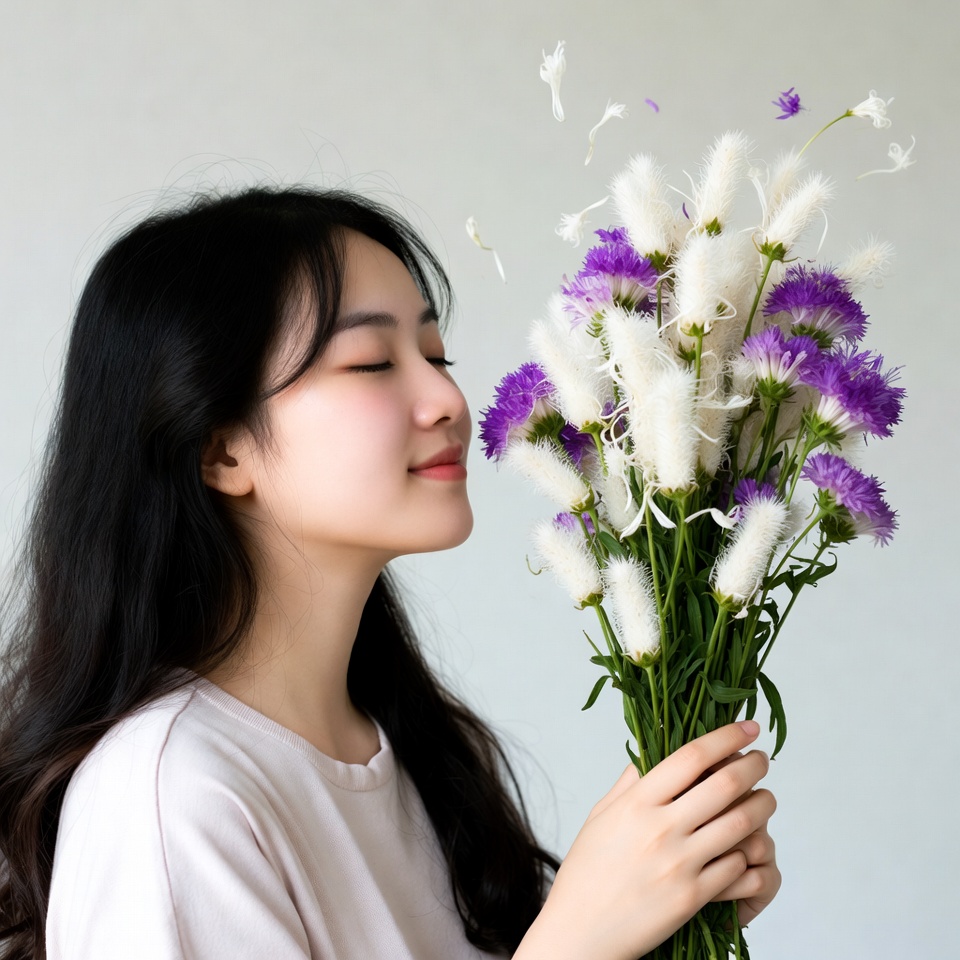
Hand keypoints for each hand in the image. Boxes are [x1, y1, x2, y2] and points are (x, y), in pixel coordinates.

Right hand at [514, 721, 776, 959]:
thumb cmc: (586, 873)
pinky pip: (737, 867)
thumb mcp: (601, 817)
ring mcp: (680, 863)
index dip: (725, 737)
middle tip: (762, 759)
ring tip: (765, 798)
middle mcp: (661, 828)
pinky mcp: (694, 897)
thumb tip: (650, 755)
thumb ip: (629, 784)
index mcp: (637, 802)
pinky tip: (747, 845)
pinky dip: (749, 852)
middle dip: (753, 766)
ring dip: (763, 806)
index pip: (691, 757)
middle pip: (725, 785)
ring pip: (741, 823)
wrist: (581, 933)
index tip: (746, 727)